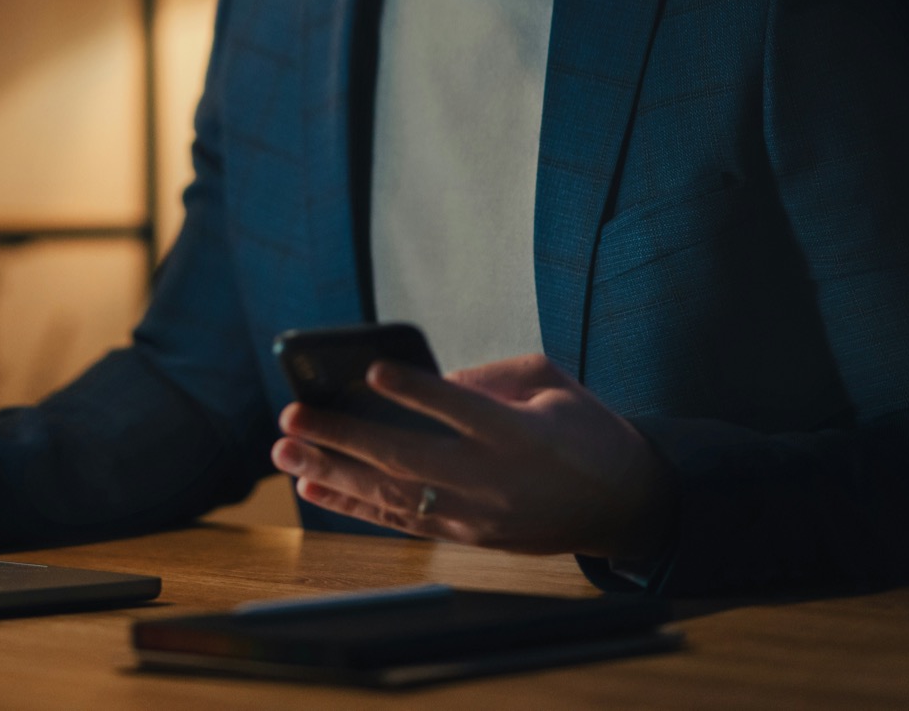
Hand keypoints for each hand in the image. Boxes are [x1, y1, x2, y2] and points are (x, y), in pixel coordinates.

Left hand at [271, 354, 675, 560]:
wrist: (624, 506)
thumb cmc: (586, 431)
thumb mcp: (551, 386)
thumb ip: (490, 377)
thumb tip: (430, 380)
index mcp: (520, 433)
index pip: (460, 408)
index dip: (415, 390)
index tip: (369, 370)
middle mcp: (494, 479)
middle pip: (408, 459)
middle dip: (342, 438)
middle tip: (291, 417)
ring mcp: (478, 515)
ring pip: (393, 496)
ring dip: (333, 474)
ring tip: (284, 453)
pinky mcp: (469, 537)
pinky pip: (401, 521)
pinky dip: (354, 505)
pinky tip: (314, 487)